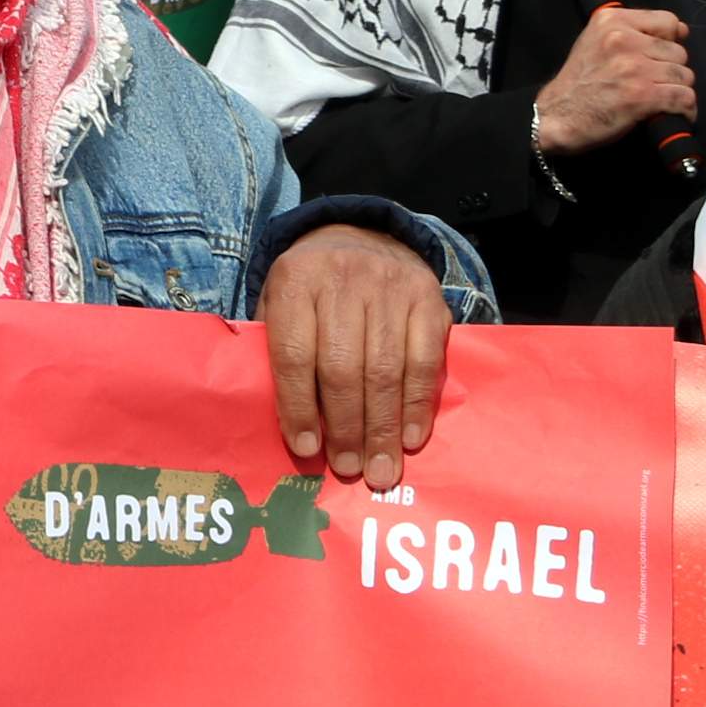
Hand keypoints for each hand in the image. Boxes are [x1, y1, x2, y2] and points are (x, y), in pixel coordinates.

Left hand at [258, 222, 449, 487]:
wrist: (363, 236)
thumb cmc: (312, 288)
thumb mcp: (279, 301)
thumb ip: (277, 349)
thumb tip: (291, 425)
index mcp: (295, 281)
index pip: (294, 354)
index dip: (299, 406)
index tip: (306, 450)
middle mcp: (343, 280)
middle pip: (343, 367)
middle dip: (346, 427)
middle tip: (349, 469)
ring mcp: (390, 287)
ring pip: (386, 369)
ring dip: (383, 428)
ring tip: (381, 469)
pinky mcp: (428, 299)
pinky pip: (425, 361)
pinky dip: (418, 405)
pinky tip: (410, 437)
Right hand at [534, 5, 692, 155]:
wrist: (557, 117)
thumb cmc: (578, 83)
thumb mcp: (596, 42)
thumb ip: (634, 32)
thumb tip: (681, 31)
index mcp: (611, 21)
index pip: (669, 21)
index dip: (669, 41)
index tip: (658, 56)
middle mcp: (623, 40)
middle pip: (679, 53)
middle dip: (671, 71)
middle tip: (652, 83)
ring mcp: (634, 68)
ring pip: (685, 76)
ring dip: (677, 91)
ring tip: (660, 99)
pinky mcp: (642, 95)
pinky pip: (684, 98)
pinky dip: (684, 110)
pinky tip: (671, 113)